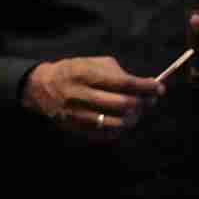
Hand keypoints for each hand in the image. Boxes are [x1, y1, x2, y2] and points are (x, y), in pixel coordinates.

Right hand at [23, 54, 159, 140]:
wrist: (40, 87)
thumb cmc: (74, 72)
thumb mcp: (92, 63)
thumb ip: (119, 73)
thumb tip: (146, 86)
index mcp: (84, 74)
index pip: (124, 83)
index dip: (145, 87)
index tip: (158, 88)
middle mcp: (79, 95)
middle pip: (122, 104)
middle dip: (141, 103)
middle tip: (147, 101)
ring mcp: (75, 114)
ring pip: (115, 123)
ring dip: (132, 119)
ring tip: (135, 113)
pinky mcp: (74, 128)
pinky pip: (104, 135)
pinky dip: (119, 130)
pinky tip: (122, 121)